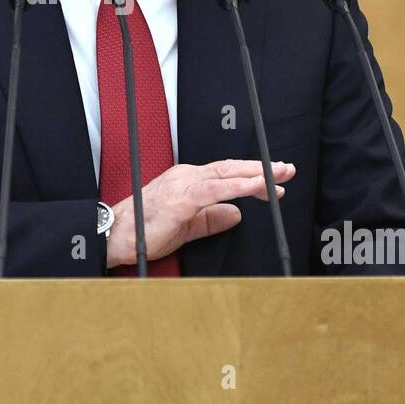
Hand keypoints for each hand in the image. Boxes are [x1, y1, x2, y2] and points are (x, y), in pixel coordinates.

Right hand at [105, 159, 294, 268]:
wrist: (118, 235)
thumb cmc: (145, 230)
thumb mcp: (188, 226)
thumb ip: (212, 219)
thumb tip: (235, 215)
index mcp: (188, 181)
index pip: (226, 174)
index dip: (251, 177)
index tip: (273, 183)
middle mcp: (187, 176)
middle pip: (231, 168)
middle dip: (261, 169)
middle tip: (287, 171)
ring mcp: (184, 184)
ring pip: (227, 174)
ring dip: (256, 175)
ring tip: (278, 177)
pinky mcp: (182, 199)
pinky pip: (217, 189)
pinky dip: (239, 186)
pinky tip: (255, 187)